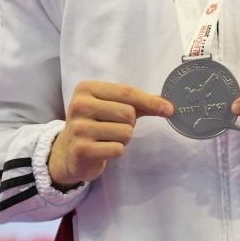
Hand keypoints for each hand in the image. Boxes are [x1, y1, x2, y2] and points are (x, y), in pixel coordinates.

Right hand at [49, 81, 172, 187]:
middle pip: (128, 113)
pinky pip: (118, 149)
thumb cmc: (96, 124)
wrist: (69, 152)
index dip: (150, 101)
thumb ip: (139, 103)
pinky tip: (102, 149)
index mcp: (87, 88)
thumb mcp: (112, 107)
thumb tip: (167, 104)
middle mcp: (79, 105)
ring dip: (123, 138)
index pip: (127, 92)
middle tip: (113, 127)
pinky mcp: (82, 149)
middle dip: (129, 123)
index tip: (169, 109)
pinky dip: (116, 151)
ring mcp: (78, 128)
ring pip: (125, 132)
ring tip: (107, 138)